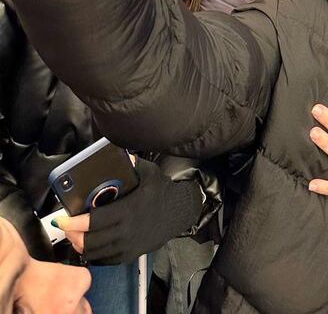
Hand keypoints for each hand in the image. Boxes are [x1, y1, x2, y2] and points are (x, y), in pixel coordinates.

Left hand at [56, 159, 202, 264]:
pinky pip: (103, 260)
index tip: (61, 220)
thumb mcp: (148, 172)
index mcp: (129, 210)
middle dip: (72, 235)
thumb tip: (113, 154)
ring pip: (94, 253)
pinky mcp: (129, 255)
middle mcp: (126, 232)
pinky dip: (92, 254)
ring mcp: (128, 247)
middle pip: (89, 241)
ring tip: (74, 234)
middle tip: (65, 227)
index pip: (94, 221)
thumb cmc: (162, 190)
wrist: (179, 212)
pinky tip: (88, 244)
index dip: (74, 223)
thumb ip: (130, 164)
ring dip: (80, 245)